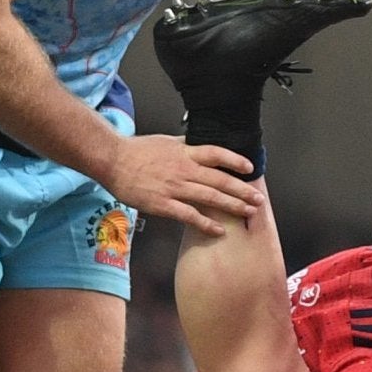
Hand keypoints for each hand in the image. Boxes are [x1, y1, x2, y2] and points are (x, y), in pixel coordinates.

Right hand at [103, 135, 258, 237]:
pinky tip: (219, 230)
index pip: (217, 154)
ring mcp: (174, 187)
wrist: (112, 160)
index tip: (250, 168)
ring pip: (210, 197)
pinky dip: (206, 223)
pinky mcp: (162, 204)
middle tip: (259, 199)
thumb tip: (202, 144)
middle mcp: (184, 169)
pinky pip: (189, 215)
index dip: (235, 160)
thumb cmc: (137, 150)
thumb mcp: (166, 141)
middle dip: (243, 190)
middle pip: (220, 179)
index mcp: (185, 152)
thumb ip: (186, 146)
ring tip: (248, 212)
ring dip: (232, 206)